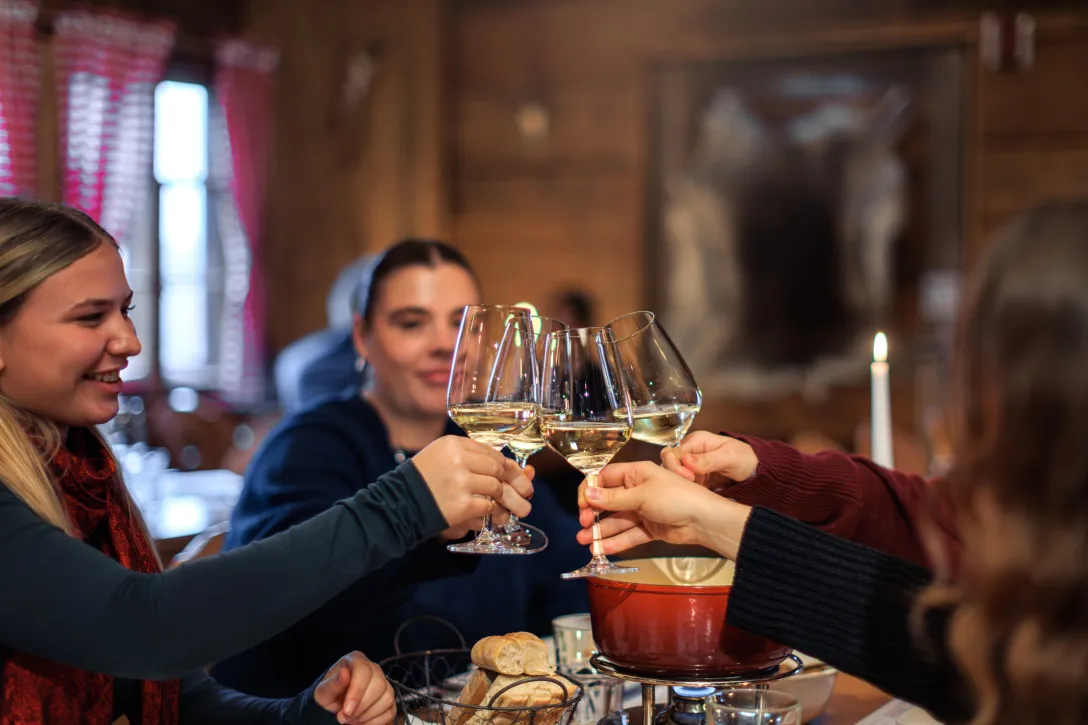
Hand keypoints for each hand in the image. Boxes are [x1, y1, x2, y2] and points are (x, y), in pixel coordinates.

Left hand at [313, 651, 394, 724]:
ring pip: (387, 698)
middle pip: (379, 684)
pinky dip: (375, 721)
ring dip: (368, 714)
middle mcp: (373, 669)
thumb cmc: (328, 695)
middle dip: (362, 706)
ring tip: (352, 719)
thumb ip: (331, 685)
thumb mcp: (322, 692)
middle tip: (345, 717)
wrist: (333, 706)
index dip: (357, 691)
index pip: (363, 670)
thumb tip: (343, 674)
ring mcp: (383, 683)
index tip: (347, 710)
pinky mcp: (388, 699)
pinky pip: (390, 711)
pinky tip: (362, 722)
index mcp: (356, 660)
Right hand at [413, 437, 533, 533]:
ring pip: (496, 488)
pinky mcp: (461, 504)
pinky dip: (493, 512)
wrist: (398, 504)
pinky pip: (487, 507)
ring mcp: (460, 482)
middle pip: (497, 468)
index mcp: (453, 444)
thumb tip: (507, 467)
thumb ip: (469, 458)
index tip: (517, 474)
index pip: (490, 451)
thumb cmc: (421, 481)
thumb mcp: (440, 458)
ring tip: (519, 509)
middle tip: (526, 492)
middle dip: (514, 481)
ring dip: (508, 500)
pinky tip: (494, 516)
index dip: (507, 464)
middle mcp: (458, 459)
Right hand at [577, 461, 751, 558]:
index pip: (605, 478)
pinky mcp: (650, 529)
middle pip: (608, 501)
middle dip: (593, 513)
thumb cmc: (674, 498)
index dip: (590, 490)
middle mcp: (637, 490)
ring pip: (617, 521)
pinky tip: (601, 549)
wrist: (704, 520)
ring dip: (600, 531)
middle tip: (583, 525)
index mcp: (636, 473)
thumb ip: (614, 498)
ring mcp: (643, 511)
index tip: (581, 505)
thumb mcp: (642, 495)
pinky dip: (615, 542)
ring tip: (584, 542)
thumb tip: (587, 495)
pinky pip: (629, 534)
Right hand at [660, 431, 757, 487]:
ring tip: (694, 489)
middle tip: (692, 484)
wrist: (752, 470)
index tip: (689, 477)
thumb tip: (686, 460)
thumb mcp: (728, 457)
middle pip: (669, 462)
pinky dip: (685, 488)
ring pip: (673, 474)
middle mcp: (689, 451)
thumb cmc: (743, 458)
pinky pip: (681, 482)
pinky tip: (694, 493)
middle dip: (676, 475)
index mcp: (696, 441)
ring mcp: (690, 465)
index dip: (676, 466)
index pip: (673, 452)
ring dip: (679, 482)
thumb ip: (708, 460)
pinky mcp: (693, 477)